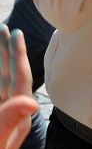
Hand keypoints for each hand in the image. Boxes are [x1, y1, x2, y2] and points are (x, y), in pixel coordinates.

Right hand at [0, 25, 38, 148]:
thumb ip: (9, 120)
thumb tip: (32, 103)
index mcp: (19, 115)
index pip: (20, 77)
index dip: (18, 53)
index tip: (17, 33)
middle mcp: (12, 110)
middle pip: (8, 73)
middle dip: (6, 50)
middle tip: (4, 28)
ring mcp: (1, 111)